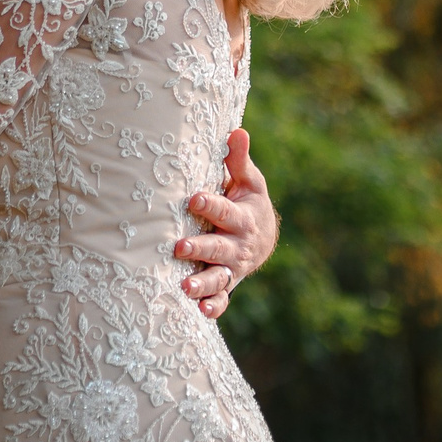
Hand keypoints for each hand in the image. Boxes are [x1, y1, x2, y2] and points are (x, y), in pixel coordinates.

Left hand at [178, 128, 276, 319]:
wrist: (262, 238)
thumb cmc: (246, 201)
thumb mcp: (248, 181)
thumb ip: (238, 160)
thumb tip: (236, 130)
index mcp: (242, 217)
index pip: (225, 210)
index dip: (211, 204)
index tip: (194, 198)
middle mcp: (237, 245)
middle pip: (219, 247)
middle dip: (201, 248)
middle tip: (179, 248)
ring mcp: (232, 268)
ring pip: (218, 277)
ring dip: (202, 284)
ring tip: (184, 288)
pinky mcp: (226, 284)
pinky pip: (221, 299)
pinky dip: (212, 307)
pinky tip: (199, 311)